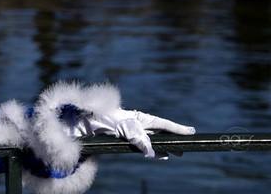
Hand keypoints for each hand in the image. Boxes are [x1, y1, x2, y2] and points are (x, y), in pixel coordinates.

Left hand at [65, 108, 195, 158]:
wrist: (82, 121)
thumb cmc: (101, 117)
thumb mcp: (120, 126)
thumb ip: (137, 137)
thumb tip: (151, 151)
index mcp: (138, 117)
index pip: (161, 123)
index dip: (176, 128)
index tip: (191, 132)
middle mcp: (136, 124)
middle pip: (159, 133)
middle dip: (173, 140)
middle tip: (186, 148)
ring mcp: (131, 133)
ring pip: (153, 142)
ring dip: (164, 148)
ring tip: (178, 153)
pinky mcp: (124, 141)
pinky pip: (142, 147)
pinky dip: (152, 152)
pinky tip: (161, 156)